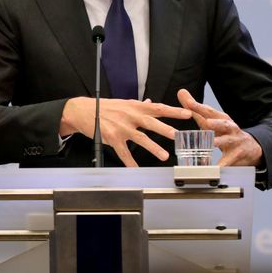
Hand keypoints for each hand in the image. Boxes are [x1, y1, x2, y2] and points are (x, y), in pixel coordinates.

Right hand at [60, 97, 192, 166]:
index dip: (173, 111)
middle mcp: (130, 116)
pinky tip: (136, 169)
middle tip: (178, 135)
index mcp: (135, 107)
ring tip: (164, 156)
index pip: (158, 107)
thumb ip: (139, 105)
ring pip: (140, 138)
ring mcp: (121, 127)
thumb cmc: (104, 107)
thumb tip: (152, 103)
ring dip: (153, 147)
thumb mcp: (124, 103)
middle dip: (165, 129)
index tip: (188, 114)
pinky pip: (123, 152)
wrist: (83, 111)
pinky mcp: (112, 138)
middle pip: (151, 123)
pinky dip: (130, 162)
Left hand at [176, 89, 262, 166]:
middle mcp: (229, 128)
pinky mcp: (236, 156)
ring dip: (218, 142)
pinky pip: (228, 161)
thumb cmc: (224, 132)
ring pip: (226, 141)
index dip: (198, 106)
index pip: (209, 111)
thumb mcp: (210, 119)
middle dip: (215, 122)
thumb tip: (181, 91)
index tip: (188, 102)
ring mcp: (234, 141)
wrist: (250, 148)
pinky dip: (220, 165)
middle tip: (207, 122)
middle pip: (222, 123)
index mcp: (221, 118)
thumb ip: (195, 108)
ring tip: (210, 144)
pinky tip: (213, 169)